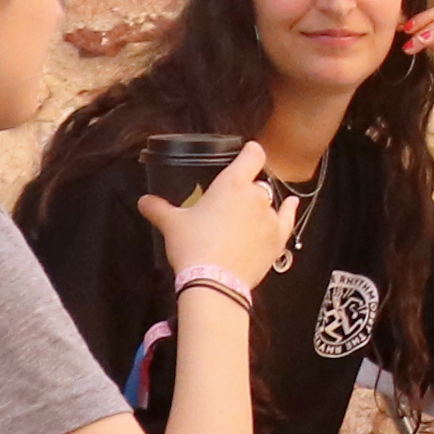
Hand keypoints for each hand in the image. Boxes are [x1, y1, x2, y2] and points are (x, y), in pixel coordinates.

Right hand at [145, 156, 291, 300]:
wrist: (214, 283)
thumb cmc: (193, 247)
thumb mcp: (172, 225)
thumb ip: (158, 209)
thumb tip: (143, 201)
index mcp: (232, 183)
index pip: (251, 155)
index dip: (250, 151)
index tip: (247, 151)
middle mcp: (255, 195)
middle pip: (256, 183)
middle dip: (245, 190)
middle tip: (229, 205)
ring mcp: (269, 217)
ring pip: (269, 203)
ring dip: (259, 207)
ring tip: (244, 219)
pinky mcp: (278, 238)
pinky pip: (287, 218)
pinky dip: (288, 210)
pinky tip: (290, 204)